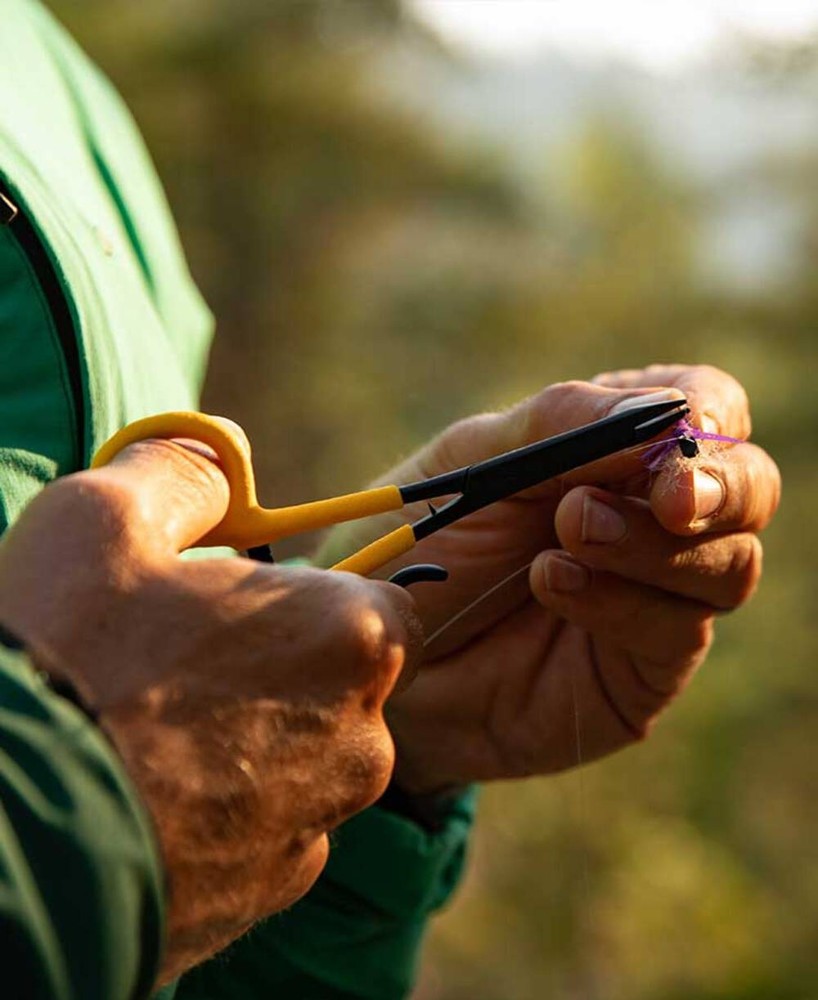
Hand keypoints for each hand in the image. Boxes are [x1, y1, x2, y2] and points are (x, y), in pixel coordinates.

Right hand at [0, 435, 419, 981]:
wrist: (11, 838)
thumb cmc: (63, 661)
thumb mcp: (103, 519)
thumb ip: (185, 471)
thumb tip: (218, 452)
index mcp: (347, 636)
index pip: (385, 605)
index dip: (316, 602)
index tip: (249, 609)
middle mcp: (360, 738)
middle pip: (343, 686)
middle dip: (280, 670)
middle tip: (182, 666)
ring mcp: (316, 824)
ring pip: (303, 762)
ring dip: (249, 743)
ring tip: (154, 734)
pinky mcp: (267, 894)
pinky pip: (264, 833)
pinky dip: (225, 813)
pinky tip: (151, 799)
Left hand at [318, 365, 779, 792]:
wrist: (377, 648)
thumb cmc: (420, 542)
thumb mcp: (472, 464)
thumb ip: (559, 426)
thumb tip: (664, 411)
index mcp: (618, 451)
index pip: (710, 410)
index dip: (708, 416)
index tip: (672, 430)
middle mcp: (653, 520)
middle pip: (752, 490)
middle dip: (720, 486)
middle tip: (667, 493)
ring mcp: (656, 597)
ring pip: (731, 565)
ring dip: (655, 543)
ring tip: (570, 530)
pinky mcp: (641, 671)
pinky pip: (676, 632)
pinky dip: (622, 600)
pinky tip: (552, 581)